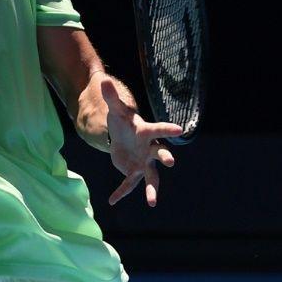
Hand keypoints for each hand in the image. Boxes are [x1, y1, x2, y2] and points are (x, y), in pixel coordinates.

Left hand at [98, 76, 182, 206]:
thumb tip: (102, 79)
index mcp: (146, 132)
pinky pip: (129, 184)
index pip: (158, 129)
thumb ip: (111, 97)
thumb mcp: (115, 110)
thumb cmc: (123, 121)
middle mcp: (149, 149)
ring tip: (152, 202)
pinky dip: (121, 192)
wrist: (121, 137)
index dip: (167, 129)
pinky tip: (112, 200)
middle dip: (165, 157)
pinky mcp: (134, 172)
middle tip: (171, 162)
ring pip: (151, 177)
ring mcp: (143, 162)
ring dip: (151, 189)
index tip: (179, 129)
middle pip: (160, 153)